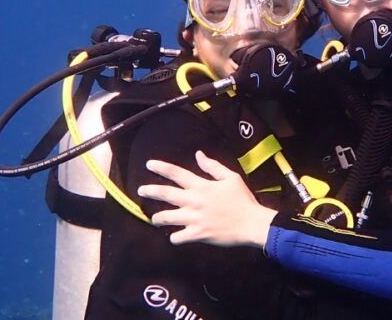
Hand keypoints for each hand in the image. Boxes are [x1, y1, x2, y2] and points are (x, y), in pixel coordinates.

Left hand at [137, 150, 276, 247]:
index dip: (161, 167)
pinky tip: (175, 236)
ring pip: (167, 217)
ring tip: (154, 219)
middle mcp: (194, 201)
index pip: (177, 173)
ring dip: (157, 218)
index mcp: (202, 186)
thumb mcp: (231, 177)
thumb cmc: (242, 199)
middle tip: (140, 191)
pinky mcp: (197, 234)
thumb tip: (198, 154)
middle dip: (150, 191)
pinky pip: (178, 237)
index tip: (149, 164)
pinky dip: (175, 238)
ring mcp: (194, 219)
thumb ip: (212, 166)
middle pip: (166, 194)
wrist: (251, 223)